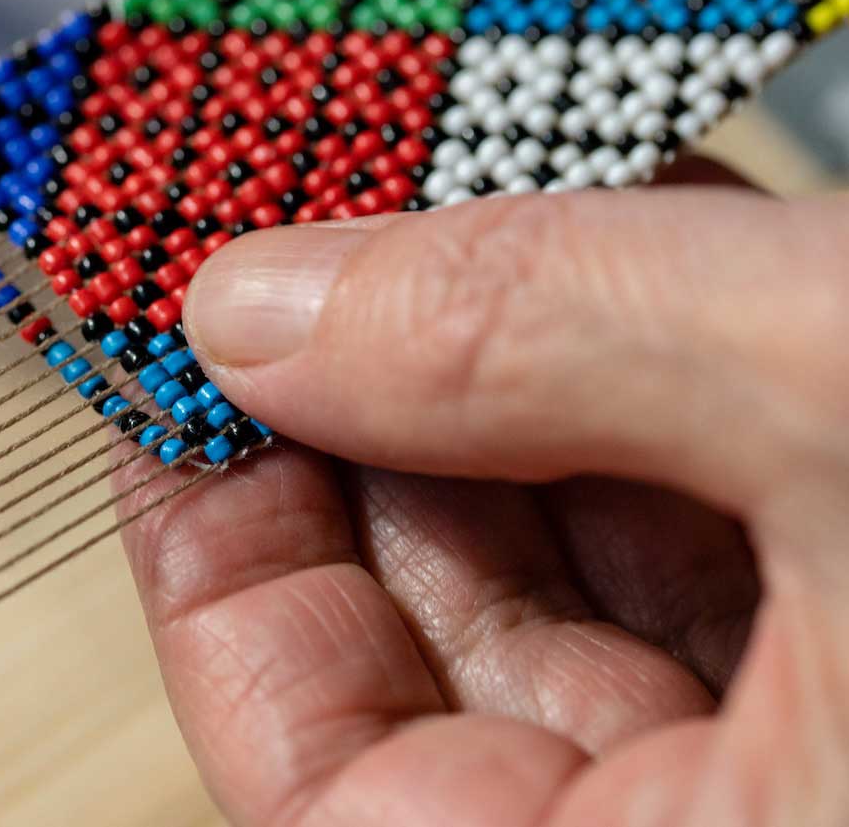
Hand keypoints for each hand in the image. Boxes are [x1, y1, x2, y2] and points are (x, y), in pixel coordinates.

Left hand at [118, 163, 848, 826]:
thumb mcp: (825, 383)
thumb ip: (530, 344)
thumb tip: (265, 312)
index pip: (324, 785)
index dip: (216, 583)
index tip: (172, 395)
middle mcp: (745, 816)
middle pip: (445, 645)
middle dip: (367, 419)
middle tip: (300, 249)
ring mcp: (824, 721)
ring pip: (577, 562)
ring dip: (507, 359)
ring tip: (448, 191)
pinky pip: (707, 513)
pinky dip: (646, 363)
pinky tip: (620, 219)